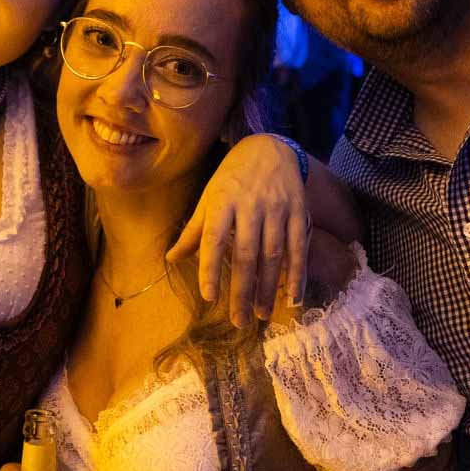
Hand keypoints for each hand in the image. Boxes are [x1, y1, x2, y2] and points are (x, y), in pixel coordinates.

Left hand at [166, 133, 308, 326]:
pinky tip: (292, 298)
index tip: (209, 297)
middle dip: (242, 290)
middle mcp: (250, 205)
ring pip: (273, 255)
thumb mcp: (209, 197)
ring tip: (260, 315)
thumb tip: (171, 259)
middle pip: (246, 254)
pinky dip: (297, 274)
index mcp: (223, 201)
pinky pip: (298, 248)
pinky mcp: (298, 212)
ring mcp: (277, 209)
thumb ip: (193, 231)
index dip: (211, 268)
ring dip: (267, 288)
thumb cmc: (232, 177)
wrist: (270, 148)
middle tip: (238, 321)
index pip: (214, 239)